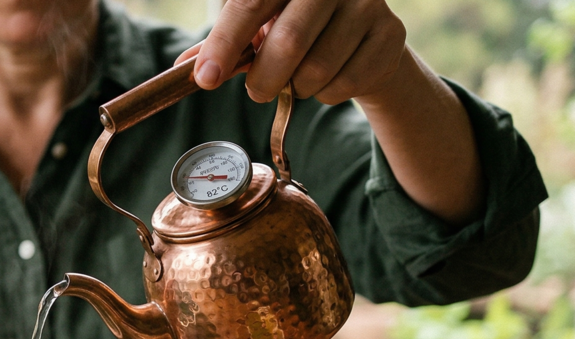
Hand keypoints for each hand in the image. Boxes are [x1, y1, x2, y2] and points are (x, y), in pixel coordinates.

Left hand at [177, 0, 407, 105]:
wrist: (362, 35)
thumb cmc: (297, 25)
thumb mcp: (258, 27)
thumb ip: (222, 44)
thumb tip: (184, 67)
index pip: (250, 5)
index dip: (224, 44)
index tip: (206, 79)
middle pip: (288, 42)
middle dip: (263, 80)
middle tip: (258, 90)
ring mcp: (367, 4)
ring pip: (316, 71)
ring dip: (297, 89)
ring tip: (298, 77)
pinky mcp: (390, 35)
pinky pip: (344, 85)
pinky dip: (326, 94)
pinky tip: (329, 77)